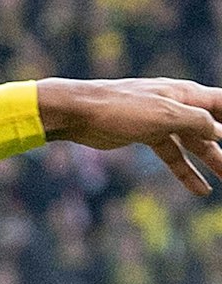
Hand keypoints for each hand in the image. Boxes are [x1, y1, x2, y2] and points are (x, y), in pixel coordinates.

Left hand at [37, 77, 221, 195]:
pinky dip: (186, 171)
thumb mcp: (165, 114)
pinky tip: (201, 190)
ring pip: (194, 144)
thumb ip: (198, 121)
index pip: (221, 103)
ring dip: (212, 161)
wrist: (77, 112)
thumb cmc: (121, 107)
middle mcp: (176, 105)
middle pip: (212, 128)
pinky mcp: (146, 135)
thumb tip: (219, 132)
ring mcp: (161, 121)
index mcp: (184, 93)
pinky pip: (173, 155)